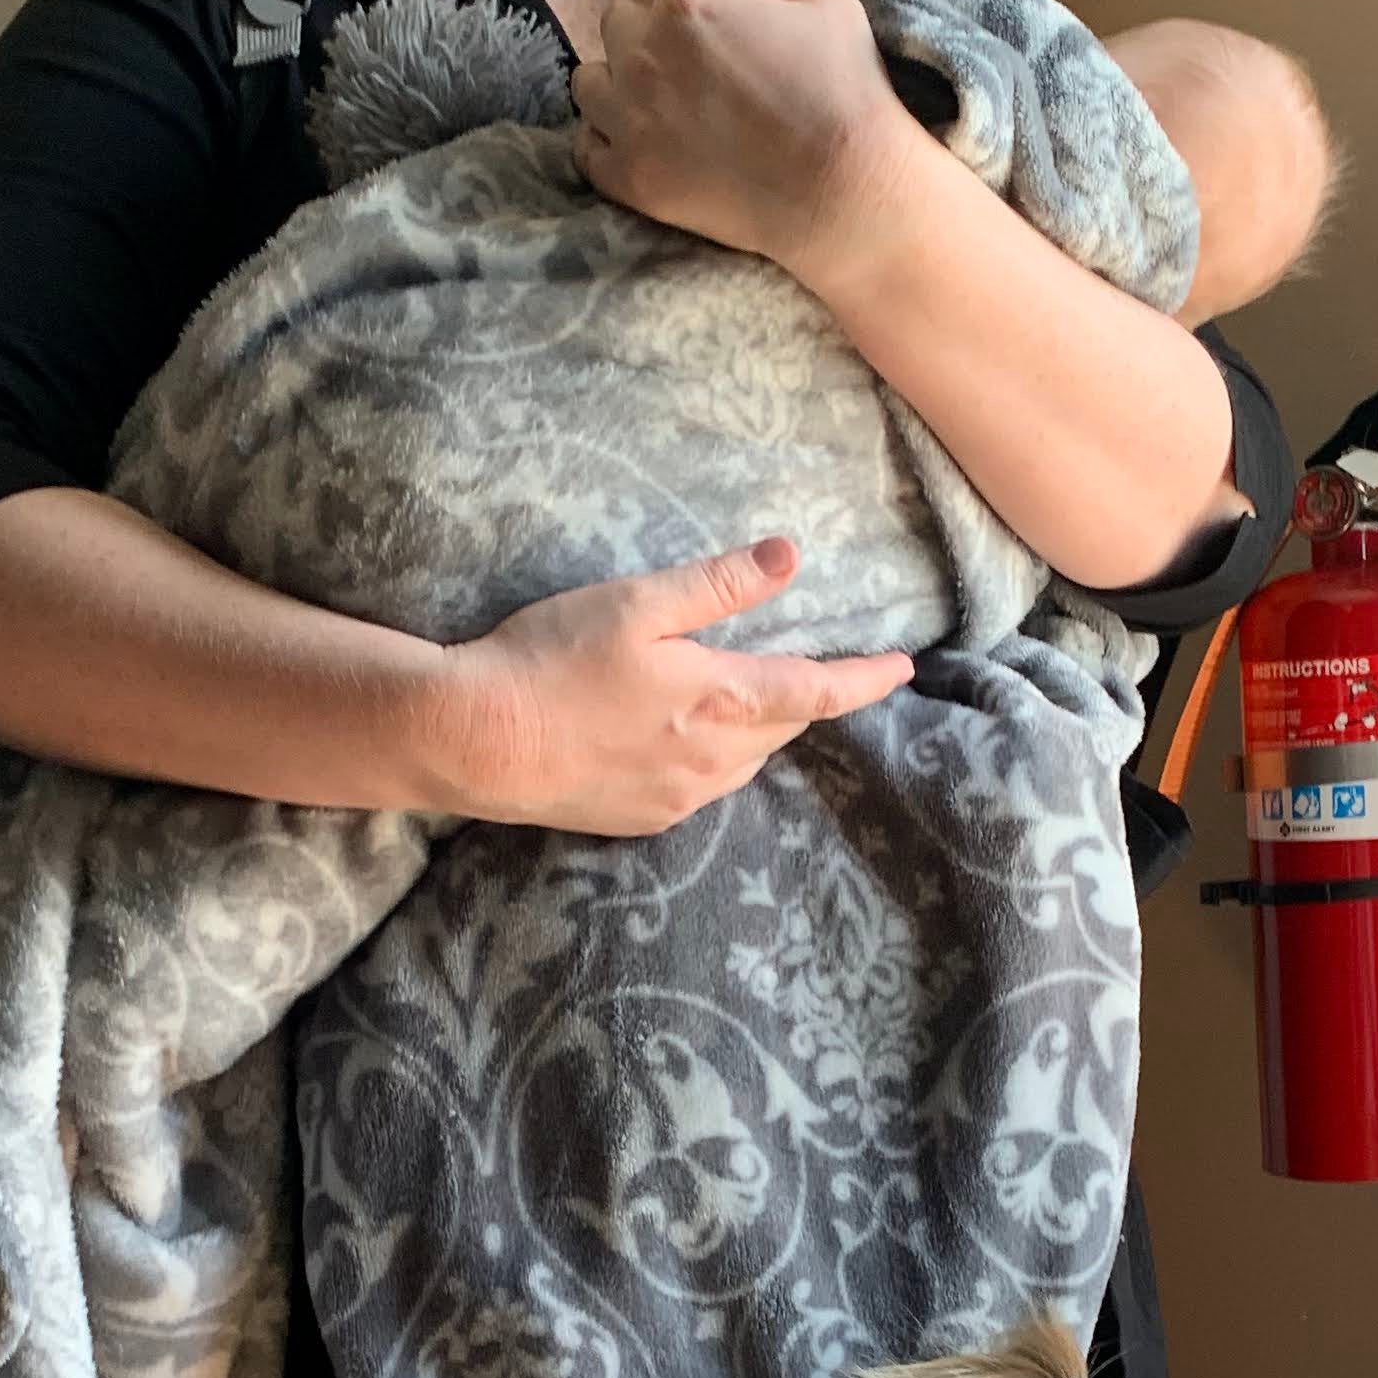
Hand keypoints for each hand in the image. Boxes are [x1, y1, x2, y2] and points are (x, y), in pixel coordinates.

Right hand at [435, 536, 911, 835]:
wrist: (474, 741)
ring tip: (752, 701)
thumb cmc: (550, 658)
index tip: (903, 670)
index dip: (865, 680)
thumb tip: (789, 557)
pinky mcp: (641, 820)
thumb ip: (718, 585)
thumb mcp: (636, 602)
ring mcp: (677, 798)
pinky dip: (714, 760)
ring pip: (745, 763)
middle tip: (818, 672)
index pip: (819, 692)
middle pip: (783, 729)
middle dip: (805, 700)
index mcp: (723, 701)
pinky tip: (684, 740)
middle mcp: (714, 761)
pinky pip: (702, 788)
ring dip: (759, 731)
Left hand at [571, 0, 921, 278]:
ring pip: (589, 84)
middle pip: (619, 26)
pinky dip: (606, 145)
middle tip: (691, 67)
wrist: (841, 187)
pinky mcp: (629, 177)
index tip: (728, 31)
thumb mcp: (834, 13)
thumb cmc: (841, 93)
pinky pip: (587, 151)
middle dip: (648, 36)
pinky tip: (638, 146)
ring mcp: (629, 120)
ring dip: (615, 85)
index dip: (703, 3)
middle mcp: (643, 56)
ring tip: (654, 104)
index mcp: (686, 6)